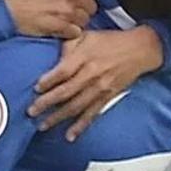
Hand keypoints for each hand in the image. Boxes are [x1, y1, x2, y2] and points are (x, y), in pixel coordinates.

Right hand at [4, 0, 97, 38]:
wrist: (10, 8)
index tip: (81, 1)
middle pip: (92, 7)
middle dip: (84, 11)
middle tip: (72, 13)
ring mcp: (67, 11)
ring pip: (85, 21)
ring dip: (77, 23)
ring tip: (65, 22)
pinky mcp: (61, 26)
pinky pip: (76, 32)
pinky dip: (70, 33)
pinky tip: (61, 30)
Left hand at [27, 25, 162, 140]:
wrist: (139, 50)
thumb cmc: (110, 41)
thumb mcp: (87, 35)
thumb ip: (69, 45)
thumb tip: (53, 58)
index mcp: (85, 56)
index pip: (63, 71)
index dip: (49, 81)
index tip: (36, 88)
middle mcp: (92, 74)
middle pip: (66, 92)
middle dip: (46, 103)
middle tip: (31, 112)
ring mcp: (100, 88)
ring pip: (76, 106)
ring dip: (58, 117)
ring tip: (43, 126)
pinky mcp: (107, 97)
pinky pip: (92, 114)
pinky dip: (81, 126)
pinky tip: (70, 135)